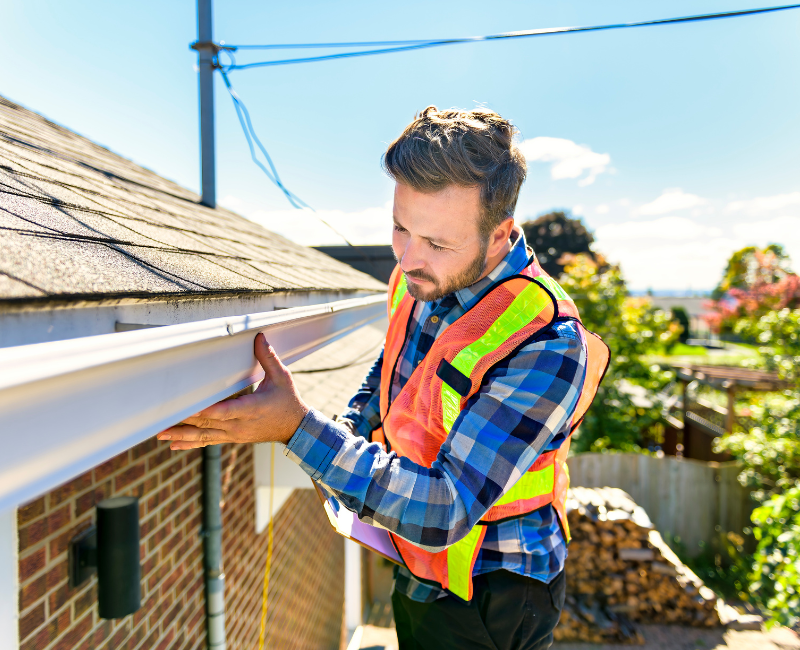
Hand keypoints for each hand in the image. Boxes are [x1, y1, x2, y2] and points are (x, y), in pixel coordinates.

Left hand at [157, 333, 309, 449]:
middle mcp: (240, 425)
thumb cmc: (288, 401)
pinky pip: (209, 442)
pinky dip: (191, 444)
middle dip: (185, 421)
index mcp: (252, 409)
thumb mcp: (282, 377)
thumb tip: (258, 337)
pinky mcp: (232, 438)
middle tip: (162, 419)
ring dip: (182, 435)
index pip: (225, 411)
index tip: (189, 408)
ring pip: (205, 435)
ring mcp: (235, 434)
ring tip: (161, 434)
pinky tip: (174, 446)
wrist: (295, 428)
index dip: (206, 411)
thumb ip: (268, 358)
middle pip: (208, 423)